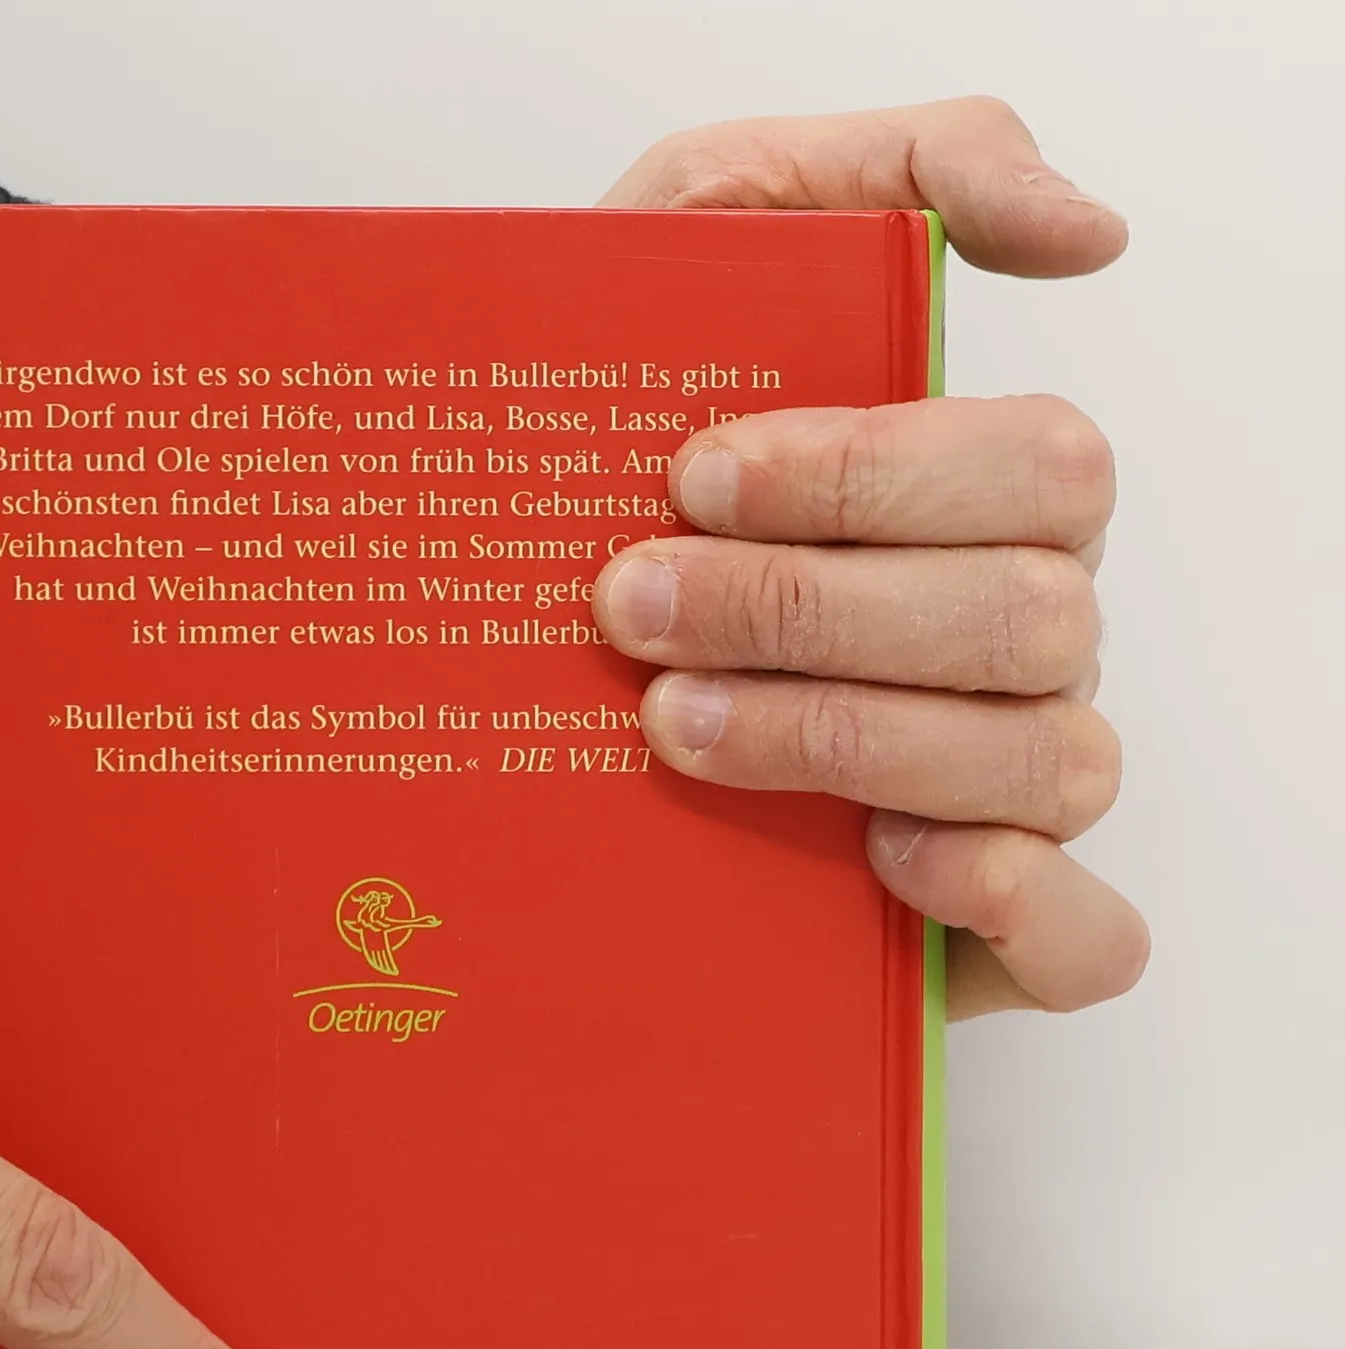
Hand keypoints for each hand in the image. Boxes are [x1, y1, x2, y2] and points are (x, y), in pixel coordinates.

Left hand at [598, 98, 1148, 1017]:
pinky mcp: (998, 921)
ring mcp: (1018, 778)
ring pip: (1050, 760)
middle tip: (635, 610)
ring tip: (672, 728)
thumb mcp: (699, 252)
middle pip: (1024, 614)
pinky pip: (1088, 930)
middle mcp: (1021, 634)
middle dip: (812, 609)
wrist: (496, 680)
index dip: (867, 475)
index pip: (1026, 466)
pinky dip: (1010, 899)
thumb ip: (877, 182)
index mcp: (984, 499)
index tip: (689, 478)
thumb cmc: (615, 473)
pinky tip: (878, 859)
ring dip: (849, 739)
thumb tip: (1084, 225)